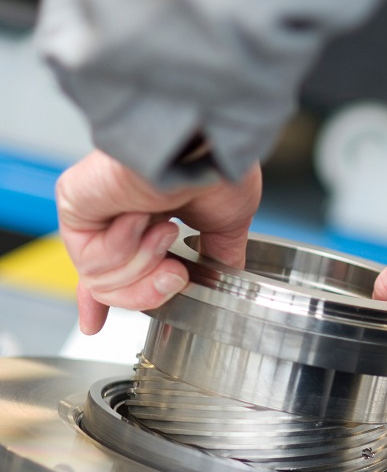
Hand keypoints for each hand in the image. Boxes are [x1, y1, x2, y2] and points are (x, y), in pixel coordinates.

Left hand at [56, 150, 261, 334]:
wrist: (203, 147)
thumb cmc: (219, 166)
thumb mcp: (226, 224)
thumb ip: (215, 257)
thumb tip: (221, 279)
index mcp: (148, 221)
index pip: (115, 269)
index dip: (103, 300)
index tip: (93, 324)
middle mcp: (116, 218)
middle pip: (110, 288)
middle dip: (147, 294)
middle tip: (174, 274)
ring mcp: (95, 213)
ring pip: (103, 281)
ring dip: (143, 265)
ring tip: (164, 231)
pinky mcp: (75, 206)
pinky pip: (93, 263)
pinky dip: (125, 248)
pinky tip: (141, 217)